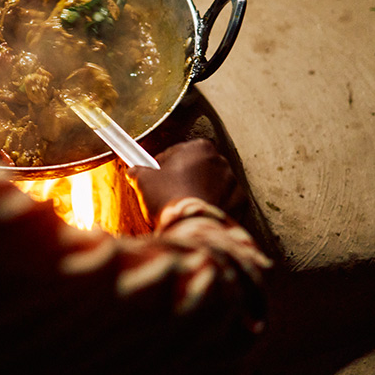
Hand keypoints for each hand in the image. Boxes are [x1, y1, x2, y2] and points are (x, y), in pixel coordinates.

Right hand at [126, 138, 244, 222]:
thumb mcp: (144, 180)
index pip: (177, 152)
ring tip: (183, 207)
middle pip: (197, 168)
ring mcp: (233, 183)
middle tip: (168, 193)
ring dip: (200, 192)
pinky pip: (224, 202)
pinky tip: (197, 214)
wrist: (189, 226)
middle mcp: (221, 161)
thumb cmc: (167, 196)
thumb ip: (139, 171)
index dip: (163, 165)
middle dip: (185, 178)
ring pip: (211, 185)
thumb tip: (134, 171)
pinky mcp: (240, 204)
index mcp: (199, 148)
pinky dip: (212, 207)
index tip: (156, 177)